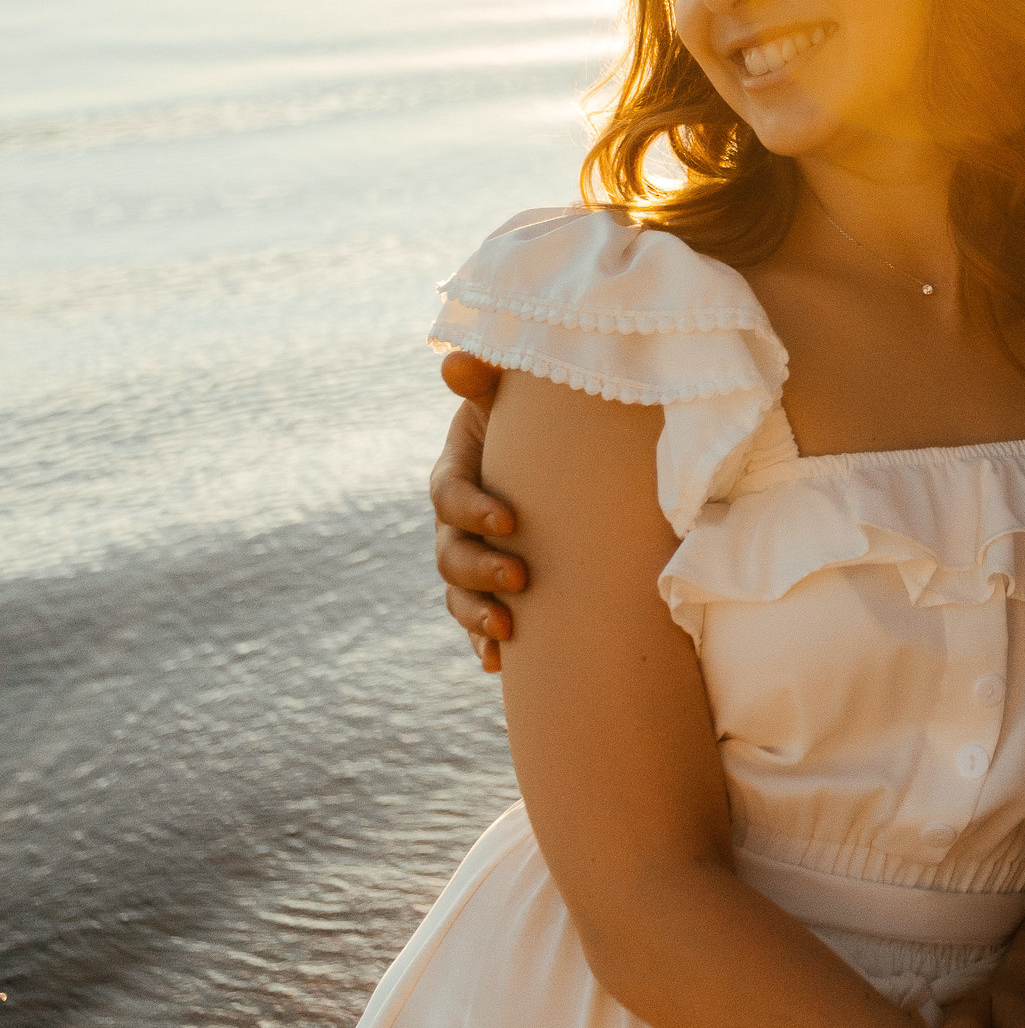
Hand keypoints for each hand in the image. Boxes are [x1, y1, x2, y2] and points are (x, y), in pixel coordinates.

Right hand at [431, 354, 526, 671]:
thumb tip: (456, 363)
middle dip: (479, 571)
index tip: (511, 520)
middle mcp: (459, 521)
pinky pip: (478, 623)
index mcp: (460, 471)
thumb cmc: (546, 416)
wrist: (573, 455)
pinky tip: (498, 664)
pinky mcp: (496, 587)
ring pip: (457, 595)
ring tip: (507, 630)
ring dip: (476, 616)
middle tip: (520, 579)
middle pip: (448, 554)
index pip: (448, 496)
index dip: (471, 510)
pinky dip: (484, 643)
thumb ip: (488, 374)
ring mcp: (474, 557)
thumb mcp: (518, 391)